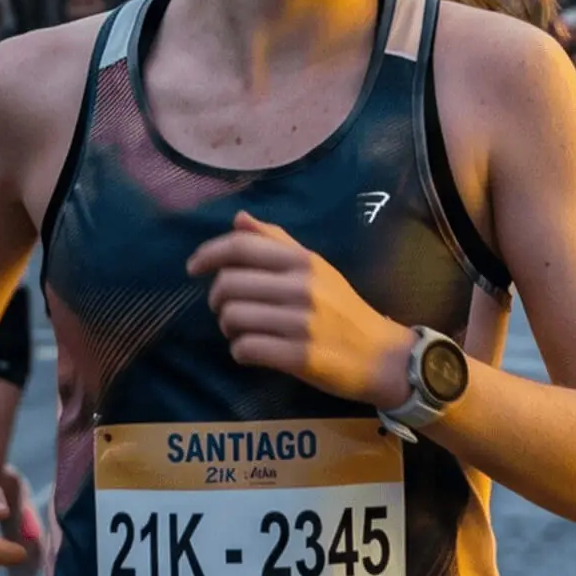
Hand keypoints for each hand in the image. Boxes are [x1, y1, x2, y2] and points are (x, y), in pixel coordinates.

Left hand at [187, 212, 413, 410]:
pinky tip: (251, 350)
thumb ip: (277, 242)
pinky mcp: (299, 357)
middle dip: (217, 299)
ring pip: (232, 318)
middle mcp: (301, 287)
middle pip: (228, 284)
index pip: (241, 247)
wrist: (382, 356)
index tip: (193, 268)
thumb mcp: (316, 268)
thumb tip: (239, 218)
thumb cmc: (344, 309)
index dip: (207, 254)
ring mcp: (300, 323)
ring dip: (227, 327)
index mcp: (303, 261)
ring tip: (240, 331)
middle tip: (225, 308)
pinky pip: (245, 349)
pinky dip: (240, 351)